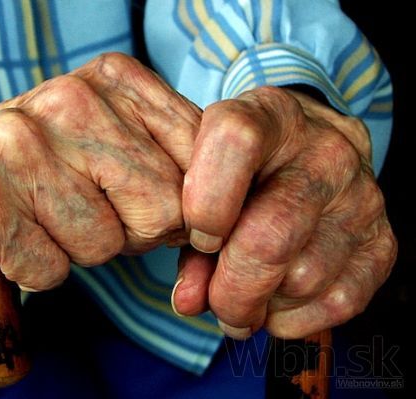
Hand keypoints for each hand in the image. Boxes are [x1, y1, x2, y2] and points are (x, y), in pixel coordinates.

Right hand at [0, 53, 201, 289]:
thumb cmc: (22, 167)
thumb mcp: (99, 142)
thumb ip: (162, 161)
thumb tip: (212, 217)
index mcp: (111, 80)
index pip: (199, 161)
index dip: (182, 206)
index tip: (141, 212)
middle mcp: (68, 102)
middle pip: (161, 210)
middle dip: (126, 233)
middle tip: (75, 213)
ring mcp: (20, 146)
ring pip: (104, 245)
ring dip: (72, 251)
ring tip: (34, 218)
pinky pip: (50, 269)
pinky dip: (31, 269)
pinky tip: (4, 237)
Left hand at [173, 86, 396, 338]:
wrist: (311, 148)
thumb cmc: (243, 167)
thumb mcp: (207, 174)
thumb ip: (187, 235)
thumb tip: (188, 301)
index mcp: (269, 116)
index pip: (235, 142)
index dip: (206, 203)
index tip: (198, 237)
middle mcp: (325, 150)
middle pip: (271, 236)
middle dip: (232, 289)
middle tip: (217, 304)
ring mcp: (362, 196)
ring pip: (303, 277)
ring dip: (263, 306)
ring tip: (243, 300)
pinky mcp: (382, 240)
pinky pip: (339, 300)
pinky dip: (296, 319)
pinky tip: (276, 305)